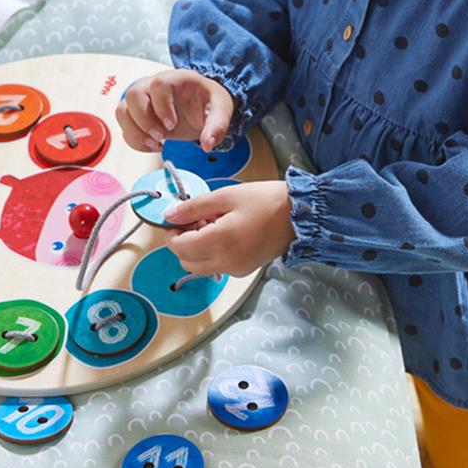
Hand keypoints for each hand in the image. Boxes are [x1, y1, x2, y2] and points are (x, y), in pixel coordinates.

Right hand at [116, 69, 234, 152]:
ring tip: (156, 144)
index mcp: (175, 79)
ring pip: (122, 110)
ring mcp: (142, 100)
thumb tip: (208, 144)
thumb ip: (217, 125)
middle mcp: (153, 85)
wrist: (200, 107)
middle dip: (144, 120)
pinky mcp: (137, 115)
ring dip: (135, 132)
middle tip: (162, 137)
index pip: (159, 84)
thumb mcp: (221, 110)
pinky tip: (154, 146)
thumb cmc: (208, 102)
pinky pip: (124, 126)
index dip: (162, 106)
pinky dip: (135, 140)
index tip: (172, 125)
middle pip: (133, 94)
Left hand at [162, 180, 296, 277]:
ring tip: (213, 222)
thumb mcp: (226, 196)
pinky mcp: (244, 271)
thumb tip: (168, 215)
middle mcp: (226, 263)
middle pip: (186, 261)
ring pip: (200, 266)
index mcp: (219, 242)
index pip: (179, 247)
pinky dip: (212, 252)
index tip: (177, 215)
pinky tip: (225, 231)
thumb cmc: (264, 200)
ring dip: (197, 247)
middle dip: (183, 241)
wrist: (298, 214)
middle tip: (195, 218)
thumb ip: (194, 207)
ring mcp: (236, 270)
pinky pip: (217, 265)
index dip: (172, 232)